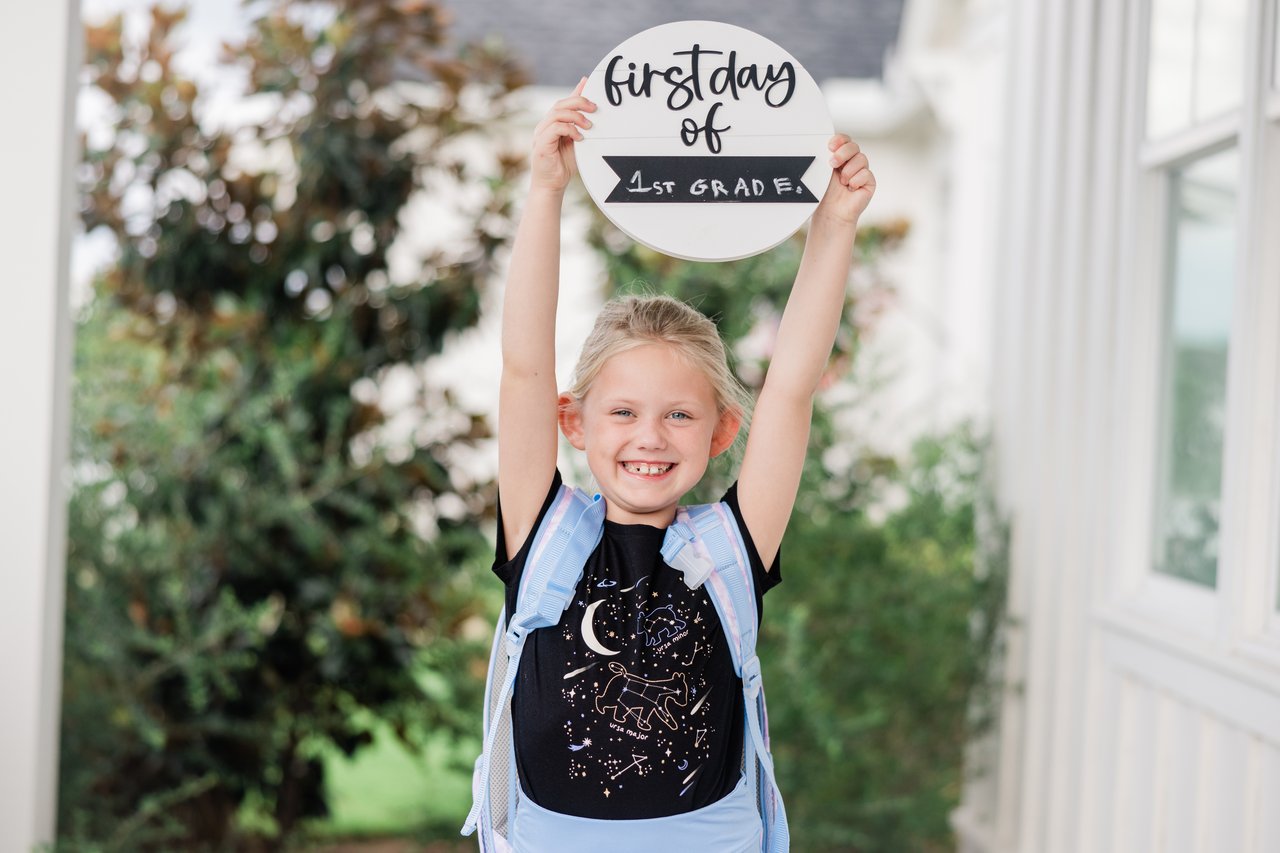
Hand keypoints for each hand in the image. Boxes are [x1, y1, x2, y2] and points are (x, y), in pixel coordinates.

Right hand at [530, 77, 596, 191]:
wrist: (552, 185)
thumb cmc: (563, 165)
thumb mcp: (576, 141)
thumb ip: (581, 127)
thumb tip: (591, 112)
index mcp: (552, 124)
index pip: (564, 103)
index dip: (576, 92)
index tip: (589, 83)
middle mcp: (544, 126)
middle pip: (560, 105)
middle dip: (579, 102)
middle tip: (594, 108)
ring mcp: (540, 134)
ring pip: (557, 114)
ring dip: (575, 117)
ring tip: (589, 125)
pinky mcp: (541, 144)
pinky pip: (555, 128)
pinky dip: (569, 130)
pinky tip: (579, 137)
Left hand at [814, 134, 874, 224]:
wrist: (831, 213)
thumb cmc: (824, 195)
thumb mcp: (822, 172)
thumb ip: (827, 157)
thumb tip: (828, 145)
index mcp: (840, 158)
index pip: (845, 141)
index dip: (840, 140)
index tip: (830, 146)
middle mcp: (852, 163)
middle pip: (854, 146)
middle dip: (843, 153)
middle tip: (833, 163)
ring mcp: (862, 172)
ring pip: (861, 158)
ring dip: (848, 170)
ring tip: (842, 182)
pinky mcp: (869, 182)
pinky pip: (866, 173)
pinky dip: (856, 181)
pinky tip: (851, 188)